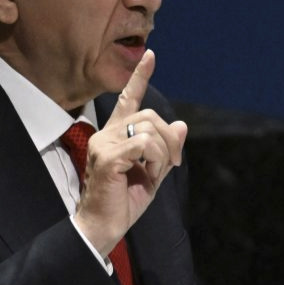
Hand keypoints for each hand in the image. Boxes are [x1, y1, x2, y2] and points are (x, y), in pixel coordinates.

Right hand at [73, 50, 187, 254]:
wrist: (102, 228)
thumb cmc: (122, 204)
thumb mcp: (152, 174)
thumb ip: (165, 150)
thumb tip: (181, 124)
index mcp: (114, 136)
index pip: (128, 99)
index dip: (140, 77)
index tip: (151, 56)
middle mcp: (105, 134)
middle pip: (148, 115)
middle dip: (168, 139)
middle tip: (172, 163)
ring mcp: (104, 144)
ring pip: (148, 128)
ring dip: (162, 152)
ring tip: (155, 173)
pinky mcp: (107, 157)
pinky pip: (143, 145)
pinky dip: (155, 160)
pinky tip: (148, 175)